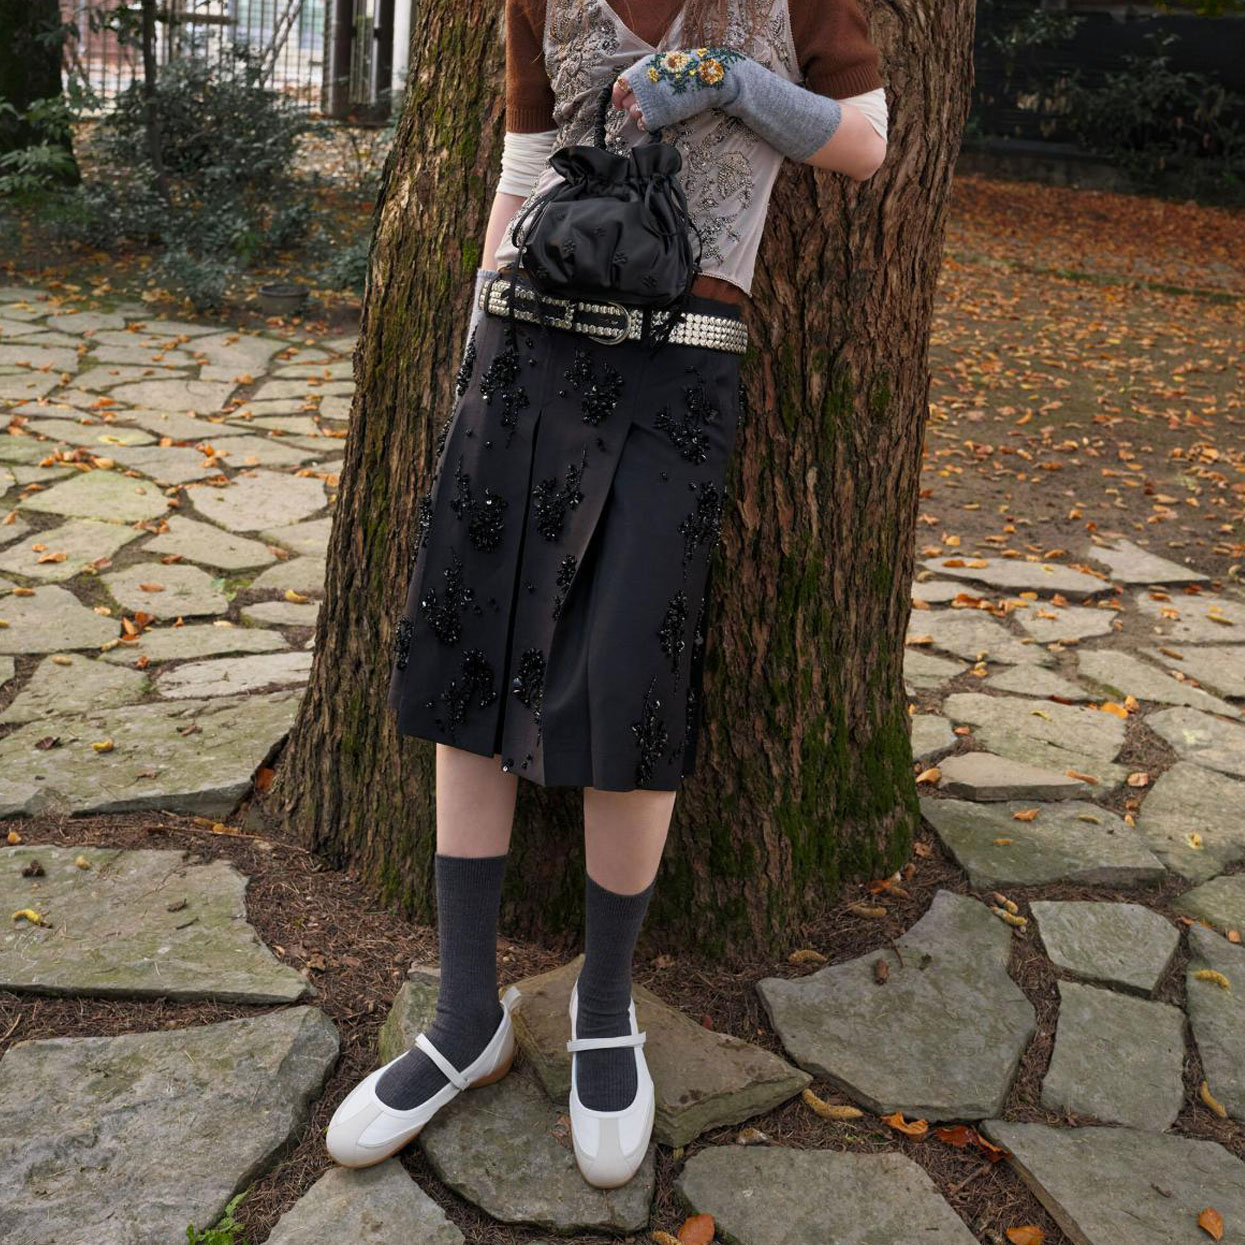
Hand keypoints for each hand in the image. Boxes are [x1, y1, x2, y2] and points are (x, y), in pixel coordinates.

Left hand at [613, 46, 748, 132]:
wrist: (704, 78)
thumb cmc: (684, 69)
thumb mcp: (659, 63)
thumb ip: (644, 75)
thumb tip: (632, 88)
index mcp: (639, 70)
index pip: (619, 86)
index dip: (617, 97)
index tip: (618, 103)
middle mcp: (640, 86)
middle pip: (626, 103)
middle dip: (632, 105)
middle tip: (644, 105)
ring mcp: (647, 102)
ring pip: (634, 114)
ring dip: (641, 114)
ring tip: (655, 109)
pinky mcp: (656, 117)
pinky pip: (643, 124)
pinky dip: (647, 123)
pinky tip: (657, 118)